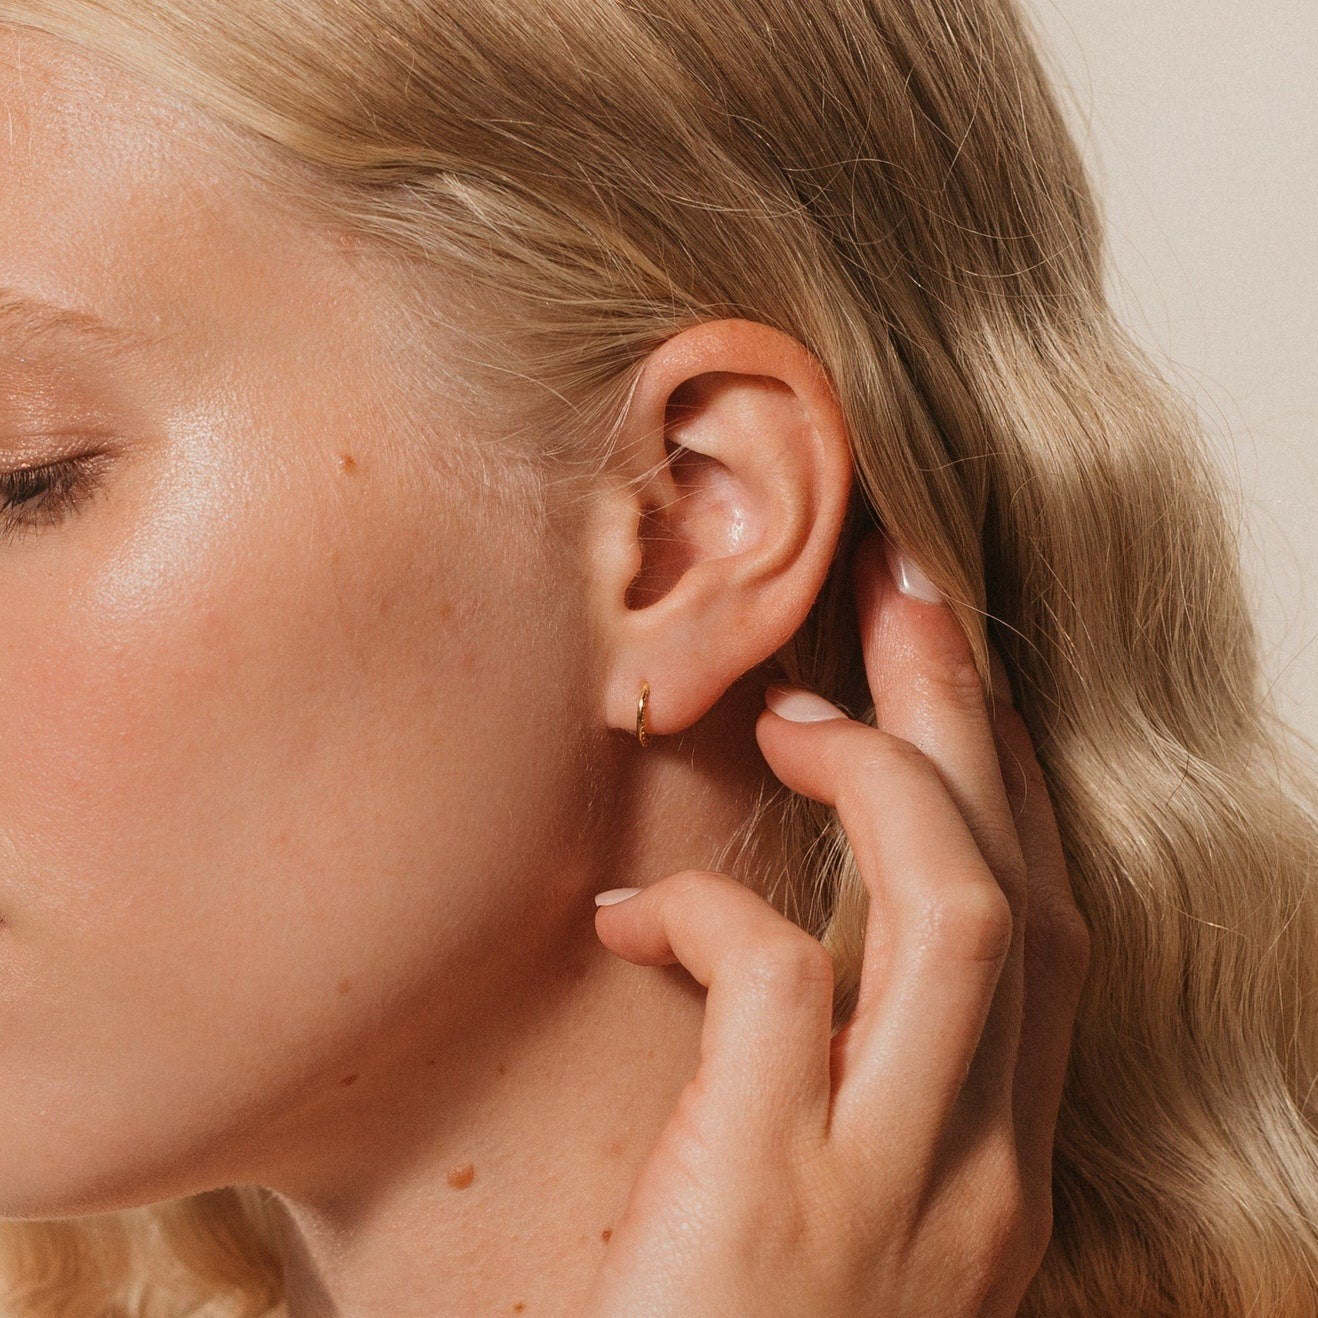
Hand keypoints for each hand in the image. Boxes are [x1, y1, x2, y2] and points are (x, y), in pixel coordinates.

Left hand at [579, 529, 1091, 1317]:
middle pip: (1024, 889)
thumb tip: (775, 936)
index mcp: (991, 1166)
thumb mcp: (820, 1209)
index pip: (1039, 931)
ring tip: (792, 709)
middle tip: (902, 595)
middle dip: (969, 726)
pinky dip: (712, 912)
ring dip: (888, 784)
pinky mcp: (782, 1203)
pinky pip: (775, 980)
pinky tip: (629, 910)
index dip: (999, 785)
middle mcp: (981, 1171)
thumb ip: (834, 1083)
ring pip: (964, 914)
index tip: (941, 673)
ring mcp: (899, 1190)